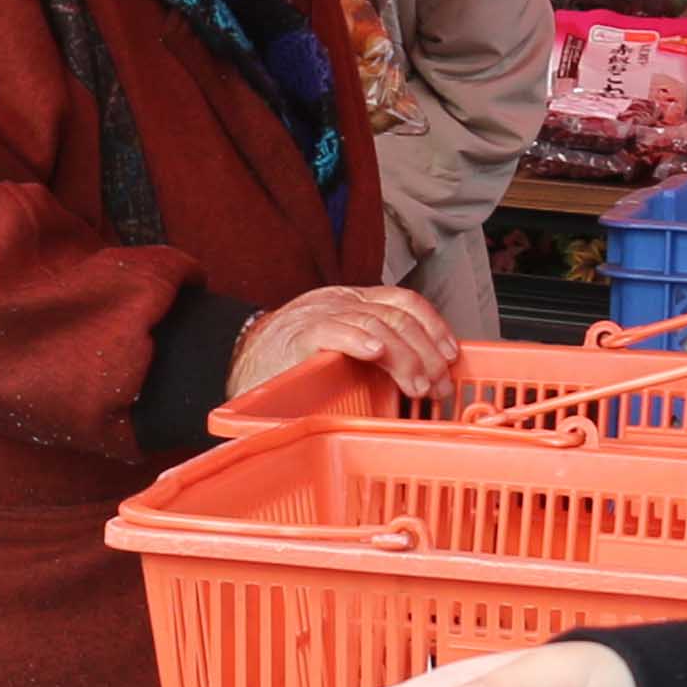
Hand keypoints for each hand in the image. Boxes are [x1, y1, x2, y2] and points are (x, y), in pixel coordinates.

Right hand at [232, 281, 461, 402]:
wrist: (235, 359)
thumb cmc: (291, 361)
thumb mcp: (340, 347)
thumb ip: (375, 352)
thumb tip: (423, 377)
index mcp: (354, 301)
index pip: (405, 300)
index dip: (433, 325)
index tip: (451, 355)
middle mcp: (342, 301)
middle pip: (398, 314)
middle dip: (427, 351)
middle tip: (439, 385)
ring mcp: (321, 315)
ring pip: (377, 323)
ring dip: (405, 357)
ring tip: (418, 386)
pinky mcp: (299, 335)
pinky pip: (334, 331)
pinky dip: (359, 340)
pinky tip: (377, 354)